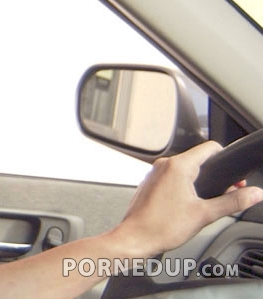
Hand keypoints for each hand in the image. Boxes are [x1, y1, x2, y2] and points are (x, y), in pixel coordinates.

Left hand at [111, 141, 262, 257]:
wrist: (134, 238)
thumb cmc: (162, 226)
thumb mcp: (205, 214)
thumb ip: (233, 202)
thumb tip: (255, 194)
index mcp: (178, 166)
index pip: (210, 148)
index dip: (227, 158)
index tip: (235, 176)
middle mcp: (164, 165)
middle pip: (198, 160)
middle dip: (216, 175)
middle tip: (227, 193)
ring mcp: (155, 173)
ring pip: (185, 169)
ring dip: (200, 182)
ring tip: (207, 202)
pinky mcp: (150, 183)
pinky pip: (172, 177)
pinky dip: (185, 186)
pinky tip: (189, 204)